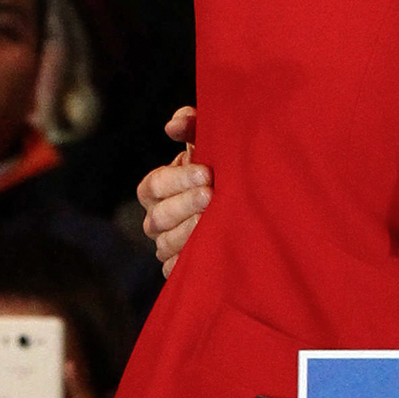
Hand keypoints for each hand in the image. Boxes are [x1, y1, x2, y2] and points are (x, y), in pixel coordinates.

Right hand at [140, 105, 213, 271]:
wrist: (243, 205)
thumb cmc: (219, 168)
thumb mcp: (207, 143)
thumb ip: (191, 126)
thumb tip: (173, 126)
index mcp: (156, 188)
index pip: (154, 185)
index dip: (178, 179)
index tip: (207, 172)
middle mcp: (156, 218)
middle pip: (158, 217)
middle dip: (185, 205)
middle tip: (212, 195)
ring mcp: (165, 246)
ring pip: (165, 245)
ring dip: (190, 232)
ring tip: (216, 221)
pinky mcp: (178, 269)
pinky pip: (175, 270)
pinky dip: (190, 261)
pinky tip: (212, 249)